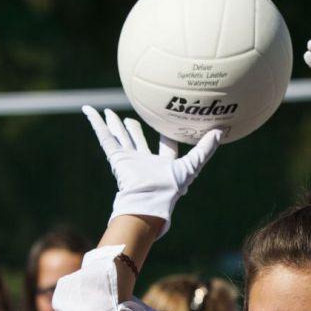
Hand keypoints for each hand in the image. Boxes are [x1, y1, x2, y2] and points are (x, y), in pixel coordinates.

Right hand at [83, 107, 221, 236]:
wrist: (148, 200)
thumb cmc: (171, 189)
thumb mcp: (192, 166)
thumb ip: (205, 149)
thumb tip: (221, 131)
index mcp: (161, 165)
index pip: (165, 147)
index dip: (166, 137)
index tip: (167, 123)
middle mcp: (143, 162)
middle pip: (137, 141)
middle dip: (133, 130)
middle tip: (129, 118)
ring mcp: (128, 159)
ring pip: (119, 137)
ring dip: (113, 124)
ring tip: (107, 112)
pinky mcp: (116, 157)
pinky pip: (104, 136)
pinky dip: (95, 122)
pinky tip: (89, 110)